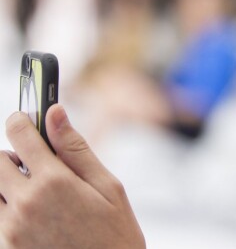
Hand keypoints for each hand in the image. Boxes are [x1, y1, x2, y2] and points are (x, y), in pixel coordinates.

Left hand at [0, 105, 145, 248]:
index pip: (21, 135)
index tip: (25, 118)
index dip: (21, 121)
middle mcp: (24, 204)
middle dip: (14, 155)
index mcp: (53, 182)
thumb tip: (56, 112)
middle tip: (38, 163)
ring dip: (9, 184)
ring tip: (38, 194)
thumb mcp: (107, 186)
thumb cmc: (114, 234)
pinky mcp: (6, 248)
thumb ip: (76, 148)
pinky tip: (36, 218)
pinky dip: (10, 210)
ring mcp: (10, 230)